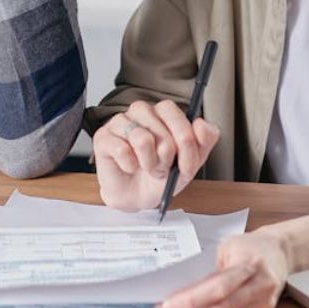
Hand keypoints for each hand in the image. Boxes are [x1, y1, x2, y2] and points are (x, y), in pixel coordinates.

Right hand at [92, 100, 218, 211]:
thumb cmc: (161, 174)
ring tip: (147, 168)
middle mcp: (142, 111)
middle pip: (162, 131)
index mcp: (164, 112)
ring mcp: (121, 121)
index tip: (186, 166)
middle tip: (162, 169)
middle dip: (167, 159)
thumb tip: (201, 124)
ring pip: (142, 139)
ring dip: (149, 163)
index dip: (185, 145)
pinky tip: (129, 167)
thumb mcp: (191, 161)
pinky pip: (122, 150)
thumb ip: (205, 140)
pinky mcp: (103, 136)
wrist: (137, 197)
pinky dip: (130, 166)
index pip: (178, 117)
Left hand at [161, 230, 290, 307]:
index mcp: (249, 264)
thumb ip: (212, 269)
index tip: (168, 304)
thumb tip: (184, 288)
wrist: (280, 250)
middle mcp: (260, 285)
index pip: (218, 286)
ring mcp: (265, 302)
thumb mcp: (228, 248)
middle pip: (224, 306)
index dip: (193, 298)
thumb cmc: (250, 246)